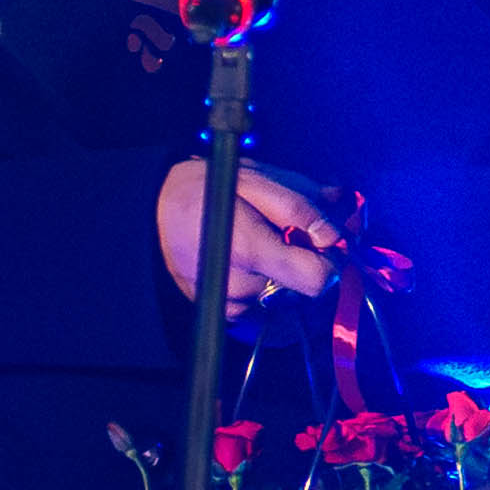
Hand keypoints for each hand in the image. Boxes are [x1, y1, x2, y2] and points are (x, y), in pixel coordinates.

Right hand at [156, 160, 340, 318]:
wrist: (155, 210)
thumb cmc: (208, 188)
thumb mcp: (255, 179)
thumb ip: (298, 205)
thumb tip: (334, 232)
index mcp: (251, 251)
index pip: (317, 279)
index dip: (330, 260)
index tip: (324, 242)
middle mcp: (240, 285)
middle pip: (304, 288)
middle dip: (305, 262)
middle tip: (288, 235)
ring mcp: (229, 302)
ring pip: (284, 296)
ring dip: (283, 274)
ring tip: (259, 244)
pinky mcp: (222, 310)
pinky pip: (261, 305)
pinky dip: (263, 285)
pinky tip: (245, 261)